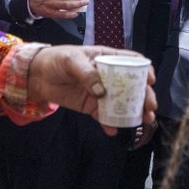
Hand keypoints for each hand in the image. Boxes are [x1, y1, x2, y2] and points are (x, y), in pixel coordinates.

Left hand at [26, 44, 155, 135]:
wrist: (38, 76)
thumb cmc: (56, 60)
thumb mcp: (72, 61)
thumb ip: (87, 74)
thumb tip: (102, 92)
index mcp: (107, 59)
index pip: (131, 61)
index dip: (144, 70)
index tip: (150, 80)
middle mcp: (108, 76)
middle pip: (132, 86)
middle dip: (145, 96)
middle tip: (150, 107)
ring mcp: (101, 92)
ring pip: (122, 103)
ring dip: (134, 112)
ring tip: (143, 120)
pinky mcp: (91, 106)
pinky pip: (104, 116)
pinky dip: (110, 123)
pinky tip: (113, 129)